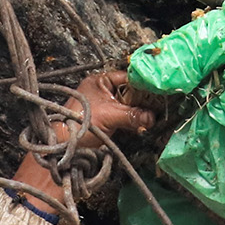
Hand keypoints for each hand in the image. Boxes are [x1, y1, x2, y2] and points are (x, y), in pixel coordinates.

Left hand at [9, 71, 154, 217]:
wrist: (64, 146)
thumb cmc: (81, 123)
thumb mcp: (109, 115)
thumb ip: (132, 114)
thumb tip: (153, 117)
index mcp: (100, 81)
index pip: (127, 77)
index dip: (142, 83)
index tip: (158, 90)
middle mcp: (103, 91)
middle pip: (130, 92)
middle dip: (144, 99)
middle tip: (160, 104)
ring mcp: (106, 106)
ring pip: (129, 105)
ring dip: (140, 111)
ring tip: (156, 114)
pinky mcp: (108, 120)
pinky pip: (126, 117)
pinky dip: (135, 120)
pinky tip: (146, 123)